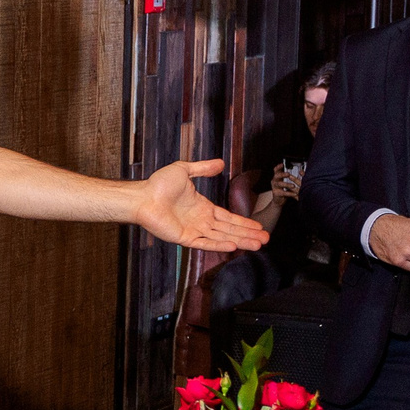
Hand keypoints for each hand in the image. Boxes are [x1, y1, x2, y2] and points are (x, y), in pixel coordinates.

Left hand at [136, 160, 266, 251]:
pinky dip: (219, 245)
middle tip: (266, 239)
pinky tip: (234, 246)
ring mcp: (193, 230)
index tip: (258, 226)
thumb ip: (203, 168)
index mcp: (202, 207)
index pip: (228, 217)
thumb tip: (220, 163)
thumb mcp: (185, 170)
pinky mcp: (185, 238)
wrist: (144, 195)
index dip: (243, 222)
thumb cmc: (158, 184)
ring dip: (240, 240)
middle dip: (248, 234)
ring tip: (258, 244)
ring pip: (221, 237)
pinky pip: (205, 243)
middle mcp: (200, 220)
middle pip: (229, 229)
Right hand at [270, 164, 303, 198]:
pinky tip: (294, 193)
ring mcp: (274, 187)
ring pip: (280, 184)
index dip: (278, 167)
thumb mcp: (286, 181)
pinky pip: (283, 193)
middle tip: (288, 174)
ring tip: (293, 186)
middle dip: (282, 174)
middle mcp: (274, 180)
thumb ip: (291, 177)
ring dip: (286, 184)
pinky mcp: (276, 193)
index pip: (276, 170)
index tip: (282, 164)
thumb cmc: (285, 189)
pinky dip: (289, 193)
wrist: (279, 200)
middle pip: (277, 175)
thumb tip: (301, 171)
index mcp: (277, 176)